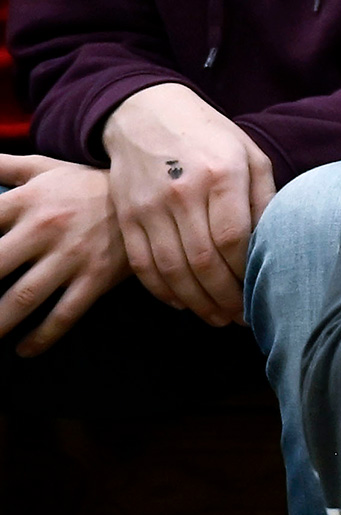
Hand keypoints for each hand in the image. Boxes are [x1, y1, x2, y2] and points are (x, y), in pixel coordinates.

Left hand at [0, 157, 130, 355]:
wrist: (152, 192)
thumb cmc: (86, 183)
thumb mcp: (46, 168)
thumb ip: (5, 165)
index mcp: (27, 199)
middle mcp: (45, 227)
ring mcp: (72, 255)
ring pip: (24, 297)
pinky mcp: (97, 276)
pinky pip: (65, 313)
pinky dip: (42, 336)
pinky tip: (24, 349)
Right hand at [101, 85, 274, 324]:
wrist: (146, 115)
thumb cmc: (210, 137)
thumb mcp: (250, 155)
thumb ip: (265, 198)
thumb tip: (276, 244)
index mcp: (221, 175)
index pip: (234, 239)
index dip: (246, 272)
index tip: (259, 290)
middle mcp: (182, 192)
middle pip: (202, 261)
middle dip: (224, 297)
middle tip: (239, 317)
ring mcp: (149, 206)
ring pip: (171, 270)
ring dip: (196, 302)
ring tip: (216, 317)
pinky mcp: (126, 216)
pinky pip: (142, 265)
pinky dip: (163, 291)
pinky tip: (183, 302)